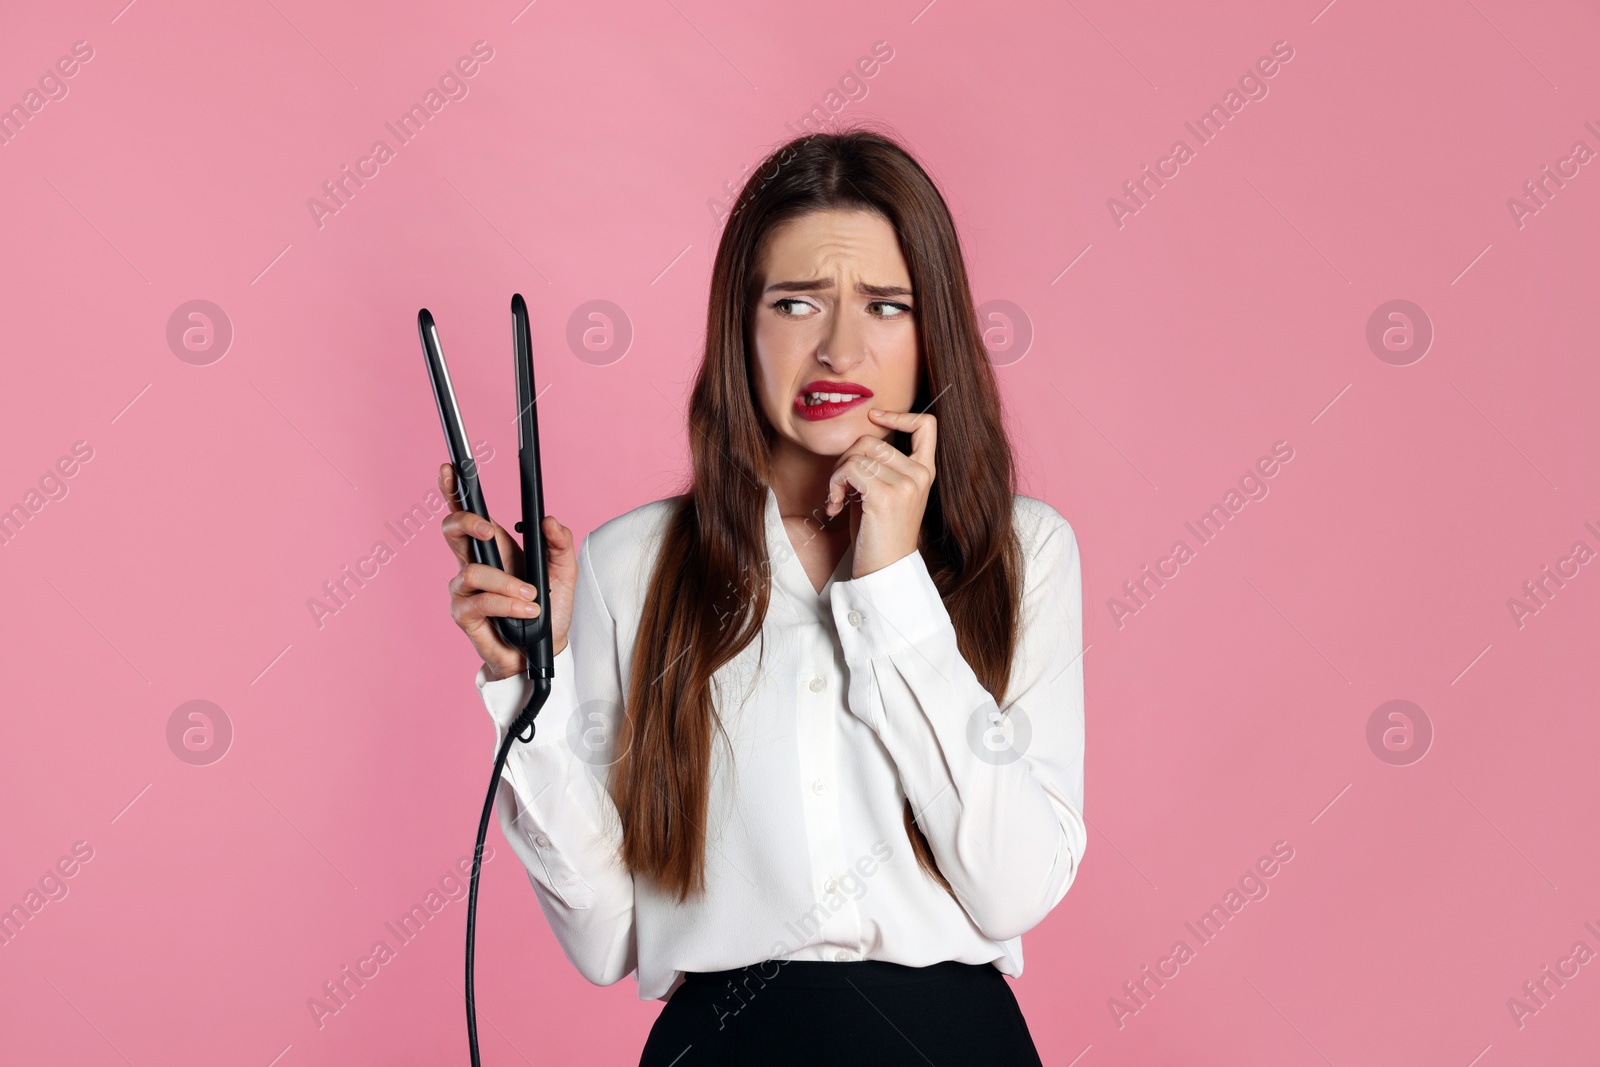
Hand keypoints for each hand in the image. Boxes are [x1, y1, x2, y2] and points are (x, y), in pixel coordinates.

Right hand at [438, 463, 576, 681]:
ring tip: (532, 596)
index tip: (450, 467)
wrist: (546, 651)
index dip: (454, 490)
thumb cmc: (548, 609)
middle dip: (467, 523)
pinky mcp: (464, 614)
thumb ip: (560, 543)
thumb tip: (549, 520)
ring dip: (507, 583)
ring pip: (472, 571)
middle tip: (488, 530)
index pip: (467, 513)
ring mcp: (465, 590)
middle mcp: (474, 564)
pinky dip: (507, 603)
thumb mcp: (564, 572)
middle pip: (451, 530)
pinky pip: (479, 600)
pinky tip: (526, 609)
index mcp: (495, 547)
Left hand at [823, 408, 936, 578]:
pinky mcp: (885, 496)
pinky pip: (848, 470)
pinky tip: (835, 506)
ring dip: (837, 474)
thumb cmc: (880, 535)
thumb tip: (860, 439)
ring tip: (837, 499)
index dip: (900, 414)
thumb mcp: (888, 493)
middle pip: (872, 439)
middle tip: (840, 486)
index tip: (875, 417)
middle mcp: (920, 475)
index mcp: (925, 472)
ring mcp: (905, 484)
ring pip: (857, 453)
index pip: (927, 425)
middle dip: (846, 458)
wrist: (885, 571)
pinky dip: (834, 485)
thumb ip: (883, 466)